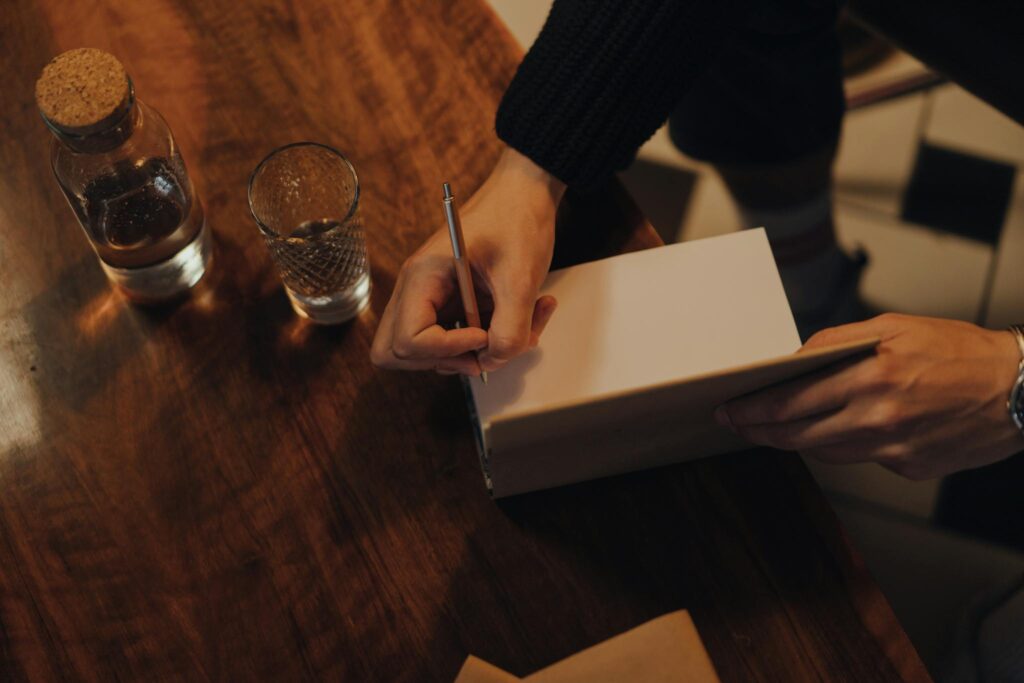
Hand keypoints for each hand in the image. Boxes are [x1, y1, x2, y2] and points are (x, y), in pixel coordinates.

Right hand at [371, 147, 563, 374]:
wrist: (527, 192)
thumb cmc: (517, 219)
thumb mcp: (520, 277)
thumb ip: (511, 329)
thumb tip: (495, 361)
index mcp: (423, 277)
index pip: (408, 340)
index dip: (446, 349)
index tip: (483, 334)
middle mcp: (419, 290)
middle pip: (397, 352)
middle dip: (442, 360)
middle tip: (481, 347)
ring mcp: (435, 298)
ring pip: (432, 352)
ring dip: (478, 351)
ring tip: (522, 324)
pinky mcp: (456, 303)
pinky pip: (462, 338)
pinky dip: (494, 338)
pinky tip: (529, 313)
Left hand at [715, 313, 1023, 478]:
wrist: (1021, 389)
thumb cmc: (959, 351)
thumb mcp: (894, 327)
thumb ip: (838, 343)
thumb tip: (796, 360)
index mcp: (872, 377)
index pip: (790, 401)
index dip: (752, 410)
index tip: (729, 410)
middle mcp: (879, 418)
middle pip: (796, 435)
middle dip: (758, 430)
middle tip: (735, 424)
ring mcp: (893, 448)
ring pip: (824, 451)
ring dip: (797, 439)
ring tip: (777, 426)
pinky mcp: (908, 467)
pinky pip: (861, 458)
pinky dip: (846, 443)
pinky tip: (846, 427)